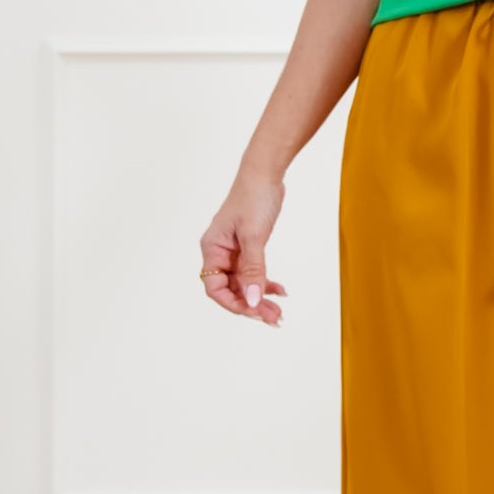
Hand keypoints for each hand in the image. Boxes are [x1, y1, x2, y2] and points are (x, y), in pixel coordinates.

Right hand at [200, 171, 288, 326]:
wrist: (265, 174)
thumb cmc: (254, 198)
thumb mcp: (254, 236)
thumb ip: (253, 269)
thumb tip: (252, 300)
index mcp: (212, 248)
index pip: (214, 287)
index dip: (233, 303)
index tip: (254, 311)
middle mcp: (219, 252)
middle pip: (230, 289)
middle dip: (251, 305)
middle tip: (274, 318)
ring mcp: (234, 251)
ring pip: (244, 284)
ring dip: (260, 298)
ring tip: (278, 312)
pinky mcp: (248, 247)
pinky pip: (253, 273)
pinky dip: (265, 283)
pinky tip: (281, 291)